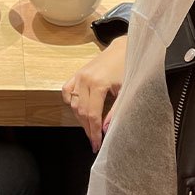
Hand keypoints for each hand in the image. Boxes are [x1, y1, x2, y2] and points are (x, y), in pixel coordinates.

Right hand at [62, 35, 126, 151]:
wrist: (123, 49)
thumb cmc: (127, 68)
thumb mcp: (125, 92)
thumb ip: (115, 111)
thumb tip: (105, 129)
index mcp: (98, 84)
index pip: (92, 115)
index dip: (94, 132)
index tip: (96, 145)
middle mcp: (85, 79)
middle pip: (81, 111)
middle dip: (87, 129)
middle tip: (94, 141)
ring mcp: (79, 75)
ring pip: (73, 103)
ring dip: (80, 118)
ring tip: (89, 128)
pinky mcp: (77, 73)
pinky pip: (67, 90)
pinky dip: (70, 102)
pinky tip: (78, 109)